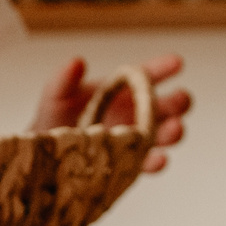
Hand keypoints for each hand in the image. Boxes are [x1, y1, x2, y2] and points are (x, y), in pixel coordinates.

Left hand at [36, 52, 191, 172]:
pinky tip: (159, 159)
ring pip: (165, 134)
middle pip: (168, 105)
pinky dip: (156, 162)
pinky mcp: (131, 164)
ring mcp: (136, 139)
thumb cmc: (54, 119)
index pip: (147, 76)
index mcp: (123, 90)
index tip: (177, 62)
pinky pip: (148, 163)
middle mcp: (136, 113)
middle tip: (180, 100)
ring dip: (173, 131)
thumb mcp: (55, 97)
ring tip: (175, 128)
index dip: (163, 68)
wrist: (45, 156)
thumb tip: (76, 62)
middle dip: (178, 102)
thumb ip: (63, 80)